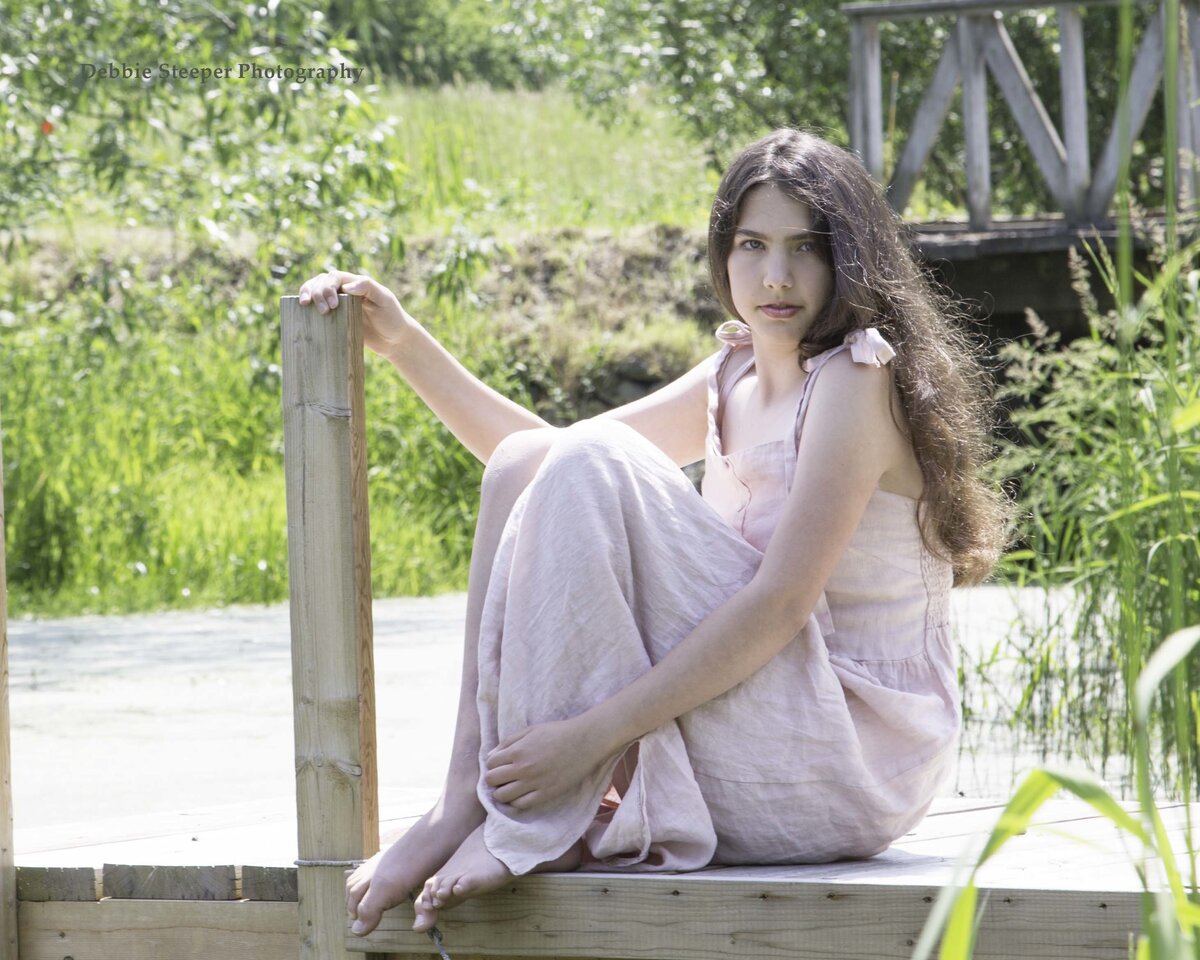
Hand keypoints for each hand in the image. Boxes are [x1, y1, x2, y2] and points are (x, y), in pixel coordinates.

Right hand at [296, 270, 416, 358]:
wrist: (395, 341)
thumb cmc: (392, 318)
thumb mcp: (385, 300)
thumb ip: (368, 288)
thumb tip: (347, 286)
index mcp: (355, 283)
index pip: (334, 277)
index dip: (328, 287)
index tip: (333, 305)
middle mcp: (344, 292)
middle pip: (320, 282)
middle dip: (316, 293)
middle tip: (323, 311)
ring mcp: (338, 306)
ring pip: (315, 293)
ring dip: (307, 295)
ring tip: (304, 306)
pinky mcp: (334, 320)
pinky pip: (316, 312)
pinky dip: (307, 310)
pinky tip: (302, 314)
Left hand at [484, 716, 615, 811]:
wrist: (584, 742)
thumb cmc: (557, 733)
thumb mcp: (530, 730)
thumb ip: (508, 742)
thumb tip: (491, 756)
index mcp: (517, 751)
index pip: (490, 764)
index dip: (492, 764)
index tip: (499, 765)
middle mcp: (522, 769)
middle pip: (492, 781)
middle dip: (493, 779)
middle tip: (502, 777)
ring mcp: (534, 783)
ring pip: (503, 796)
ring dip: (502, 792)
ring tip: (510, 787)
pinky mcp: (546, 794)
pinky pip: (522, 805)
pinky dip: (516, 802)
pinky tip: (520, 795)